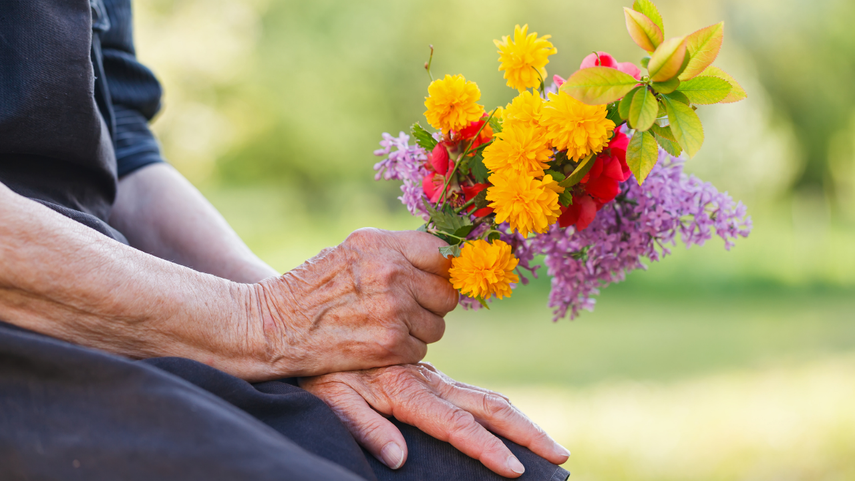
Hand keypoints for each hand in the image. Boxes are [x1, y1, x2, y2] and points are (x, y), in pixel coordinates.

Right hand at [249, 228, 458, 377]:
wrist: (274, 326)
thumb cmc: (312, 289)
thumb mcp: (350, 251)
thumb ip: (394, 252)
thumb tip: (443, 260)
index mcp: (381, 244)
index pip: (441, 252)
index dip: (442, 270)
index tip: (435, 280)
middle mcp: (391, 271)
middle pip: (446, 293)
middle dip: (431, 304)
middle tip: (406, 309)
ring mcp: (393, 309)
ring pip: (437, 325)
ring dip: (418, 331)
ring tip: (385, 326)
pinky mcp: (390, 344)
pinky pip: (421, 350)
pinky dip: (404, 352)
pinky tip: (377, 344)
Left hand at [299, 363, 570, 477]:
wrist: (311, 325)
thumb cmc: (318, 368)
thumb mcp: (331, 397)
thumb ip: (363, 425)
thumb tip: (398, 459)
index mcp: (405, 389)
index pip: (455, 424)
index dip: (487, 448)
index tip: (516, 469)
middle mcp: (425, 380)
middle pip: (486, 407)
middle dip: (524, 432)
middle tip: (559, 454)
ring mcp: (429, 377)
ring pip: (484, 398)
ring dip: (519, 420)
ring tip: (549, 443)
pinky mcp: (426, 375)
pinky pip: (470, 392)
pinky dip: (499, 408)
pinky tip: (511, 422)